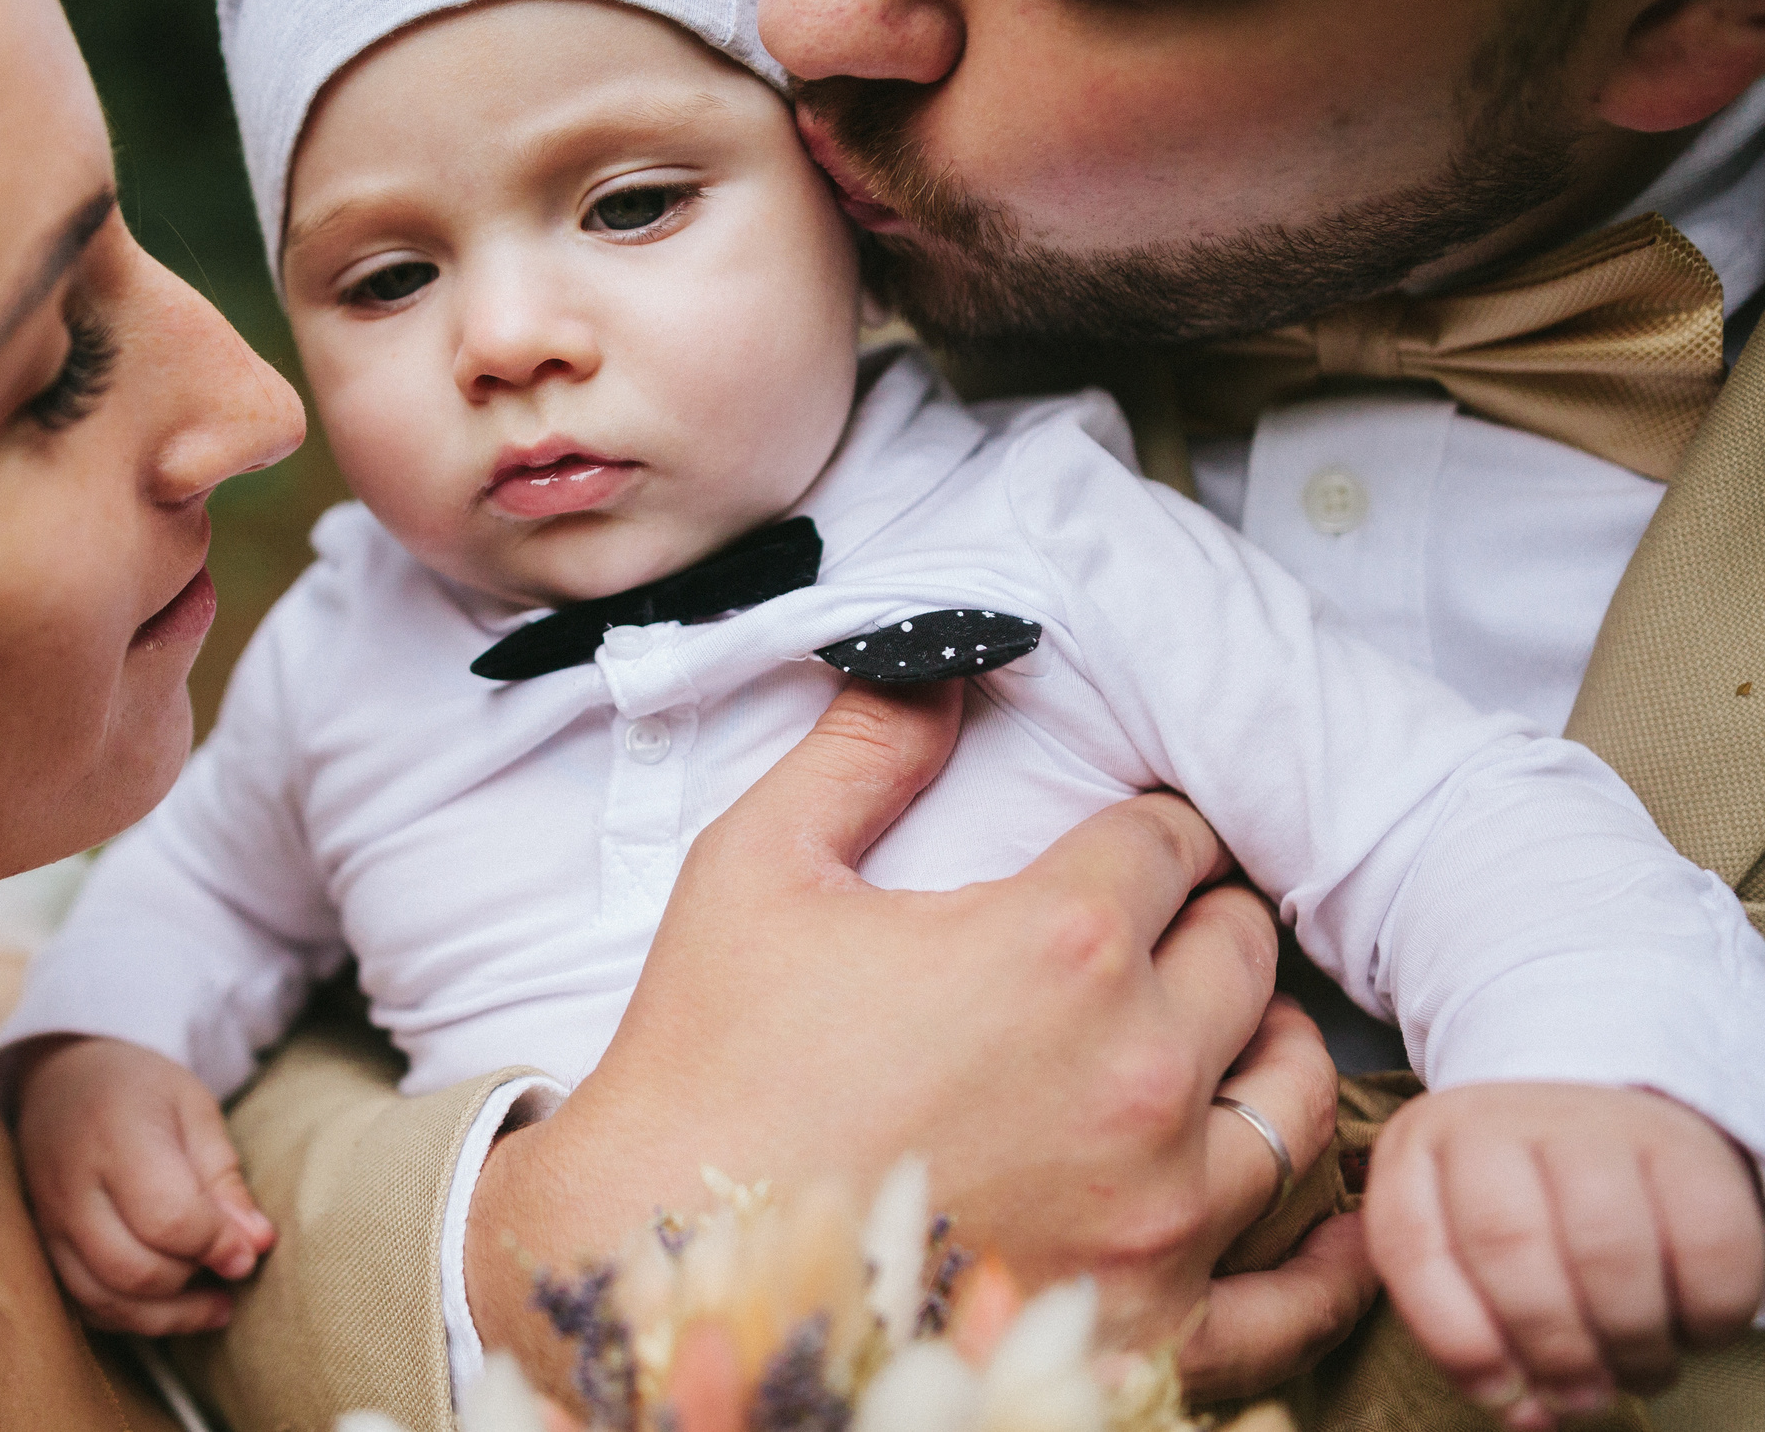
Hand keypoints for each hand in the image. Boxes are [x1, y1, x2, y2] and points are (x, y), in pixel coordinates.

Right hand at [9, 1034, 277, 1334]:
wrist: (63, 1079)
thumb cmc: (141, 1090)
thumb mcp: (195, 1111)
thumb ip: (224, 1179)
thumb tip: (256, 1245)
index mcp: (116, 1136)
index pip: (168, 1217)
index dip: (217, 1245)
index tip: (250, 1250)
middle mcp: (72, 1186)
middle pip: (134, 1268)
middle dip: (193, 1282)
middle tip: (233, 1268)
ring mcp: (49, 1222)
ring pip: (106, 1298)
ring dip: (168, 1315)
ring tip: (217, 1304)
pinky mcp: (44, 1247)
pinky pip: (85, 1304)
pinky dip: (133, 1317)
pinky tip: (172, 1305)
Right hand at [469, 678, 1354, 1394]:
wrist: (652, 1255)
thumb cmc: (706, 1061)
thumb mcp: (758, 867)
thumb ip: (865, 749)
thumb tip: (941, 661)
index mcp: (1057, 946)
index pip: (1165, 846)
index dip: (1146, 829)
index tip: (1129, 841)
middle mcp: (1136, 1076)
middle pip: (1242, 960)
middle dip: (1203, 928)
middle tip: (1161, 931)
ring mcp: (1155, 1214)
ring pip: (1292, 1103)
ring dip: (1267, 1050)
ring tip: (1232, 1036)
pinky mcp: (1148, 1324)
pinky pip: (1290, 1299)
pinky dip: (1324, 1256)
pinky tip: (1333, 1217)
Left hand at [1366, 1082, 1764, 1426]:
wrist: (1594, 1106)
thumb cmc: (1516, 1203)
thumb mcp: (1461, 1244)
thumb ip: (1473, 1331)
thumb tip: (1524, 1418)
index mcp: (1417, 1152)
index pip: (1412, 1246)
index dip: (1455, 1340)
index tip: (1498, 1396)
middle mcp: (1491, 1124)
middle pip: (1509, 1245)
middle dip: (1549, 1347)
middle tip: (1580, 1396)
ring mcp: (1586, 1124)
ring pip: (1607, 1248)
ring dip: (1629, 1340)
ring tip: (1637, 1370)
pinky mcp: (1679, 1145)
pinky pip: (1705, 1245)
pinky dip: (1706, 1314)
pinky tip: (1691, 1330)